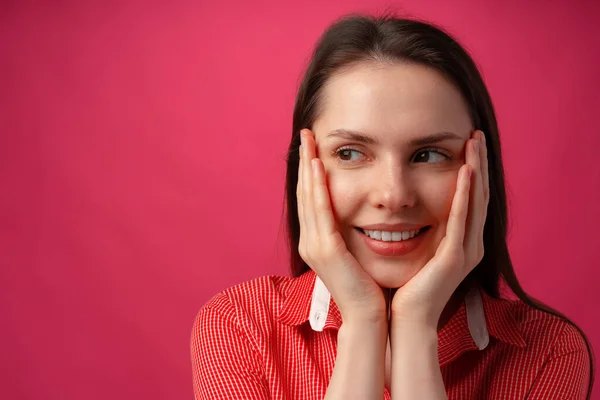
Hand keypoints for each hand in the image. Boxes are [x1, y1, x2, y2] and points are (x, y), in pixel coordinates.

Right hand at [297, 129, 386, 321]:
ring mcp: (314, 245)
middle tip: (305, 134)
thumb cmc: (367, 287)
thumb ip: (349, 234)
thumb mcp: (354, 254)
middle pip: (303, 193)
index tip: (311, 148)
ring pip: (308, 197)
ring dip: (306, 167)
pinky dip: (317, 187)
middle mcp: (309, 241)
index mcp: (315, 242)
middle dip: (303, 162)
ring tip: (308, 140)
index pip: (309, 200)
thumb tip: (356, 216)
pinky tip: (317, 166)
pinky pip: (320, 211)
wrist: (369, 317)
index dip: (308, 172)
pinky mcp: (326, 249)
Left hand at [390, 130, 488, 326]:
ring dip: (476, 170)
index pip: (471, 199)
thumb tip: (407, 206)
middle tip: (476, 134)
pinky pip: (461, 220)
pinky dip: (465, 194)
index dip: (473, 171)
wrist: (406, 319)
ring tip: (475, 142)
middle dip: (479, 163)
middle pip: (479, 195)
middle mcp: (470, 244)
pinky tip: (466, 171)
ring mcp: (466, 251)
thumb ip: (423, 228)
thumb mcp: (418, 249)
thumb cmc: (407, 285)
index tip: (468, 144)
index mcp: (462, 242)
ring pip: (476, 202)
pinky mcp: (455, 258)